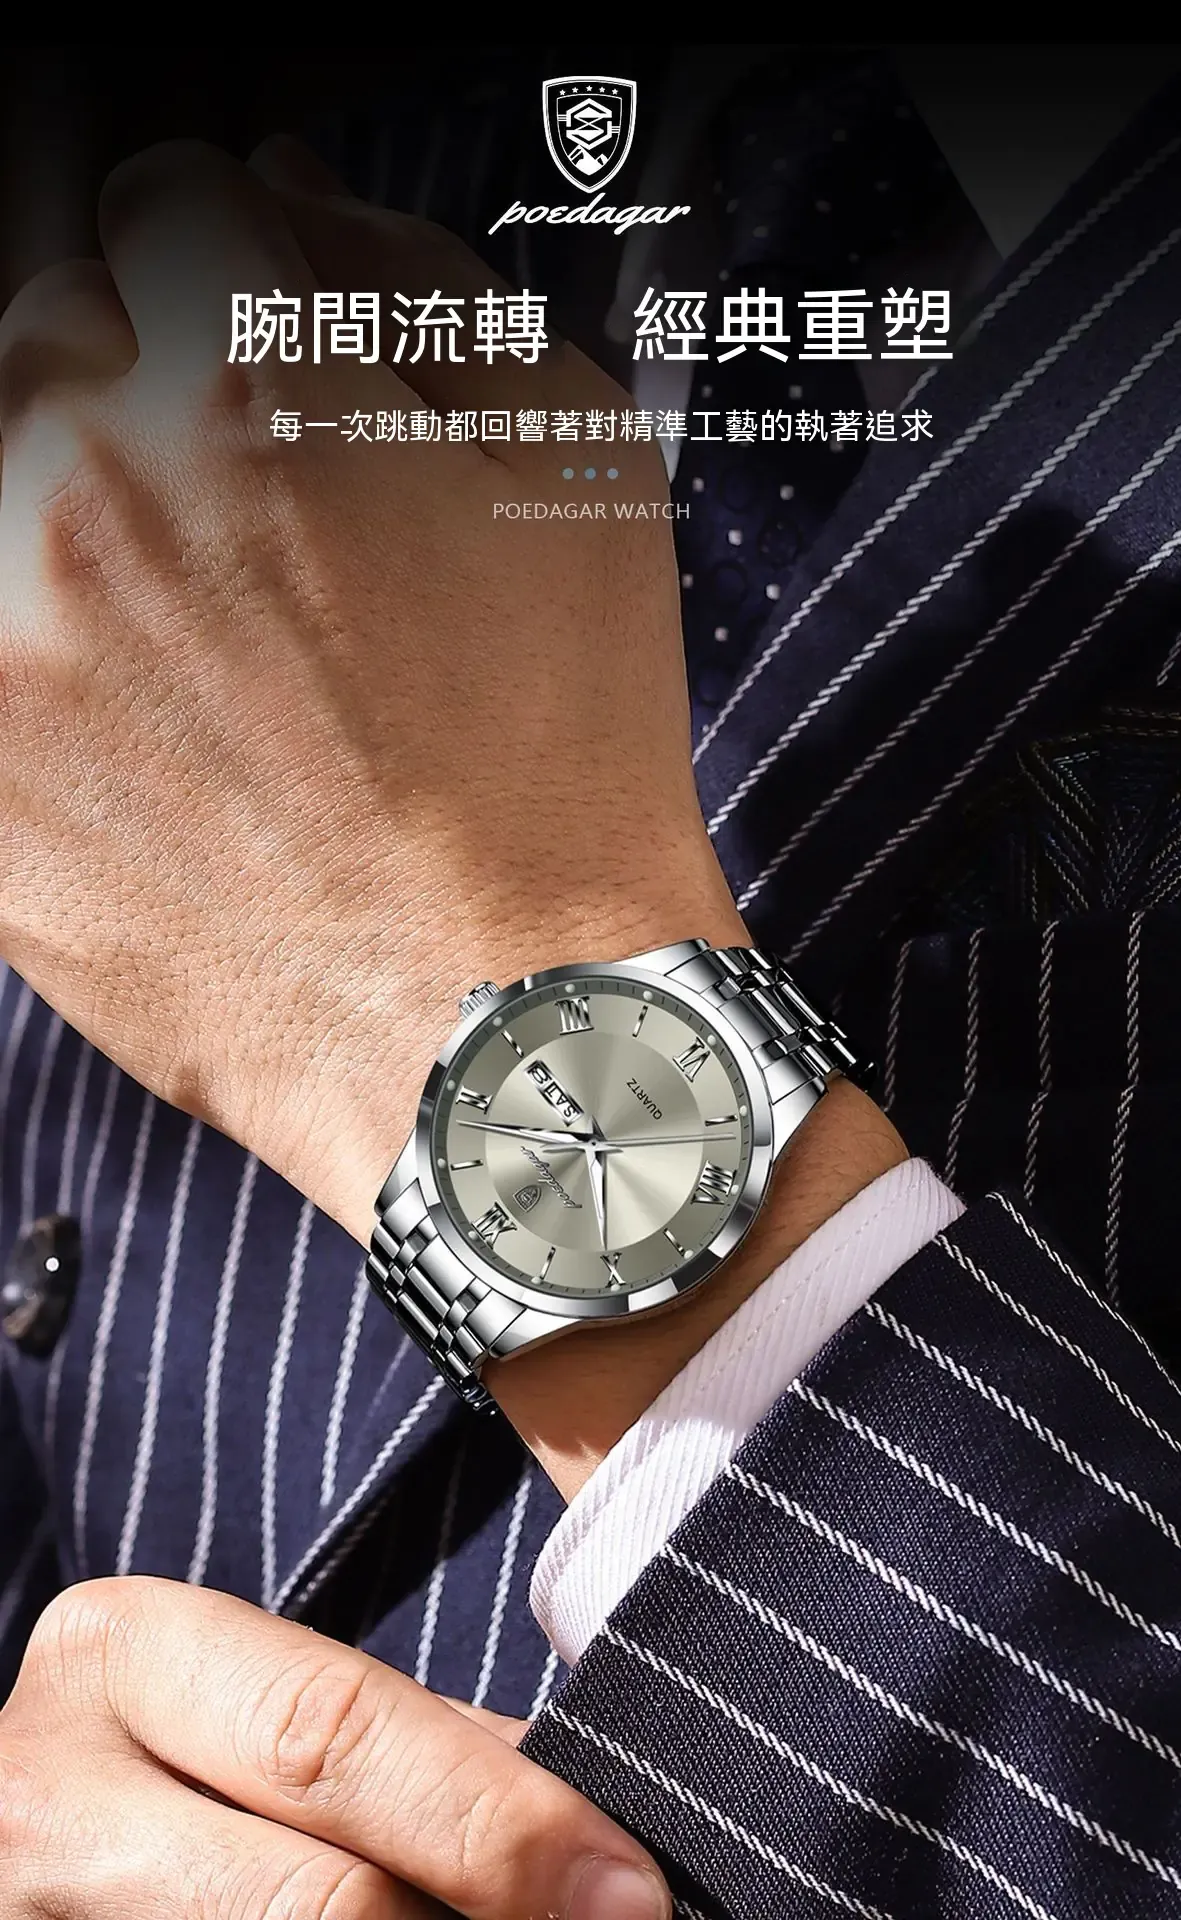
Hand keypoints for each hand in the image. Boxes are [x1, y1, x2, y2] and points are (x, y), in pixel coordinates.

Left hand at [0, 135, 906, 1496]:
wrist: (501, 1020)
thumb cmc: (562, 754)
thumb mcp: (576, 475)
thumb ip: (426, 288)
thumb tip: (297, 201)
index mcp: (255, 392)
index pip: (168, 196)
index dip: (237, 261)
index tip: (262, 337)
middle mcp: (94, 494)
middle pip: (50, 319)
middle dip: (146, 378)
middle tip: (247, 503)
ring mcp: (4, 646)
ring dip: (74, 501)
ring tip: (193, 618)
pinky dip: (44, 638)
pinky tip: (144, 707)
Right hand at [0, 1575, 669, 1918]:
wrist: (30, 1836)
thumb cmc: (178, 1758)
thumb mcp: (260, 1711)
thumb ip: (414, 1750)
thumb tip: (593, 1837)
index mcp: (125, 1653)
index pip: (331, 1735)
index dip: (492, 1819)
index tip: (624, 1884)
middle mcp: (49, 1788)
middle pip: (318, 1894)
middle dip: (482, 1906)